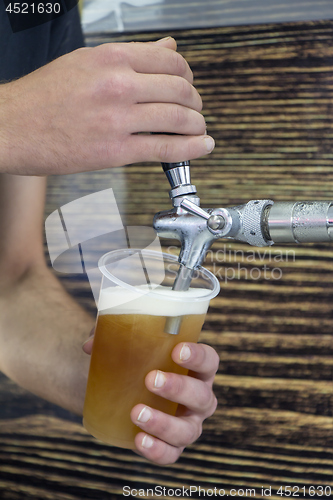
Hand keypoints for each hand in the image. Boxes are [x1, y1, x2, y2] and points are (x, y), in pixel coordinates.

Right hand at [0, 37, 213, 175]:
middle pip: (179, 89)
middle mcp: (117, 84)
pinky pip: (165, 148)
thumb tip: (167, 48)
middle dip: (195, 102)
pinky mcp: (116, 151)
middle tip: (195, 110)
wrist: (12, 128)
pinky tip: (201, 147)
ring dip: (197, 125)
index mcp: (110, 58)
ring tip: (199, 130)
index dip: (187, 75)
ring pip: (178, 118)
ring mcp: (117, 118)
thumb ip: (130, 57)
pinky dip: (191, 148)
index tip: (188, 85)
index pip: (169, 60)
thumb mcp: (85, 62)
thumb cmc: (41, 97)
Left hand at [83, 338, 218, 464]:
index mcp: (196, 368)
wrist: (122, 391)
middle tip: (150, 379)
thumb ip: (112, 337)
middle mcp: (199, 397)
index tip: (177, 350)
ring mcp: (188, 424)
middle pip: (202, 396)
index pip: (209, 361)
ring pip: (188, 430)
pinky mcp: (172, 445)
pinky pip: (171, 454)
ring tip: (137, 412)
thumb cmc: (135, 361)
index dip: (198, 356)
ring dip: (164, 423)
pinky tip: (139, 440)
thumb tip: (90, 345)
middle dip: (179, 388)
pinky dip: (157, 450)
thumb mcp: (126, 344)